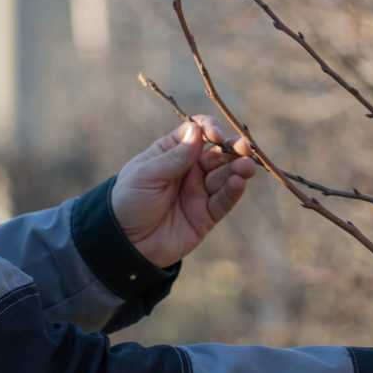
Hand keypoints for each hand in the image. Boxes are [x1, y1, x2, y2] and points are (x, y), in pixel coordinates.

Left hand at [110, 116, 258, 268]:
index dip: (209, 129)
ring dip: (238, 168)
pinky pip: (224, 200)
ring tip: (247, 166)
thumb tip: (197, 131)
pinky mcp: (206, 215)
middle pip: (217, 153)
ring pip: (225, 175)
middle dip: (232, 148)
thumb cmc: (129, 201)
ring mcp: (199, 192)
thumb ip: (175, 157)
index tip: (215, 134)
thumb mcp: (147, 175)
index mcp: (171, 153)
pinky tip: (239, 182)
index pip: (197, 133)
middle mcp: (189, 170)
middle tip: (244, 147)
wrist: (125, 243)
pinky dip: (233, 190)